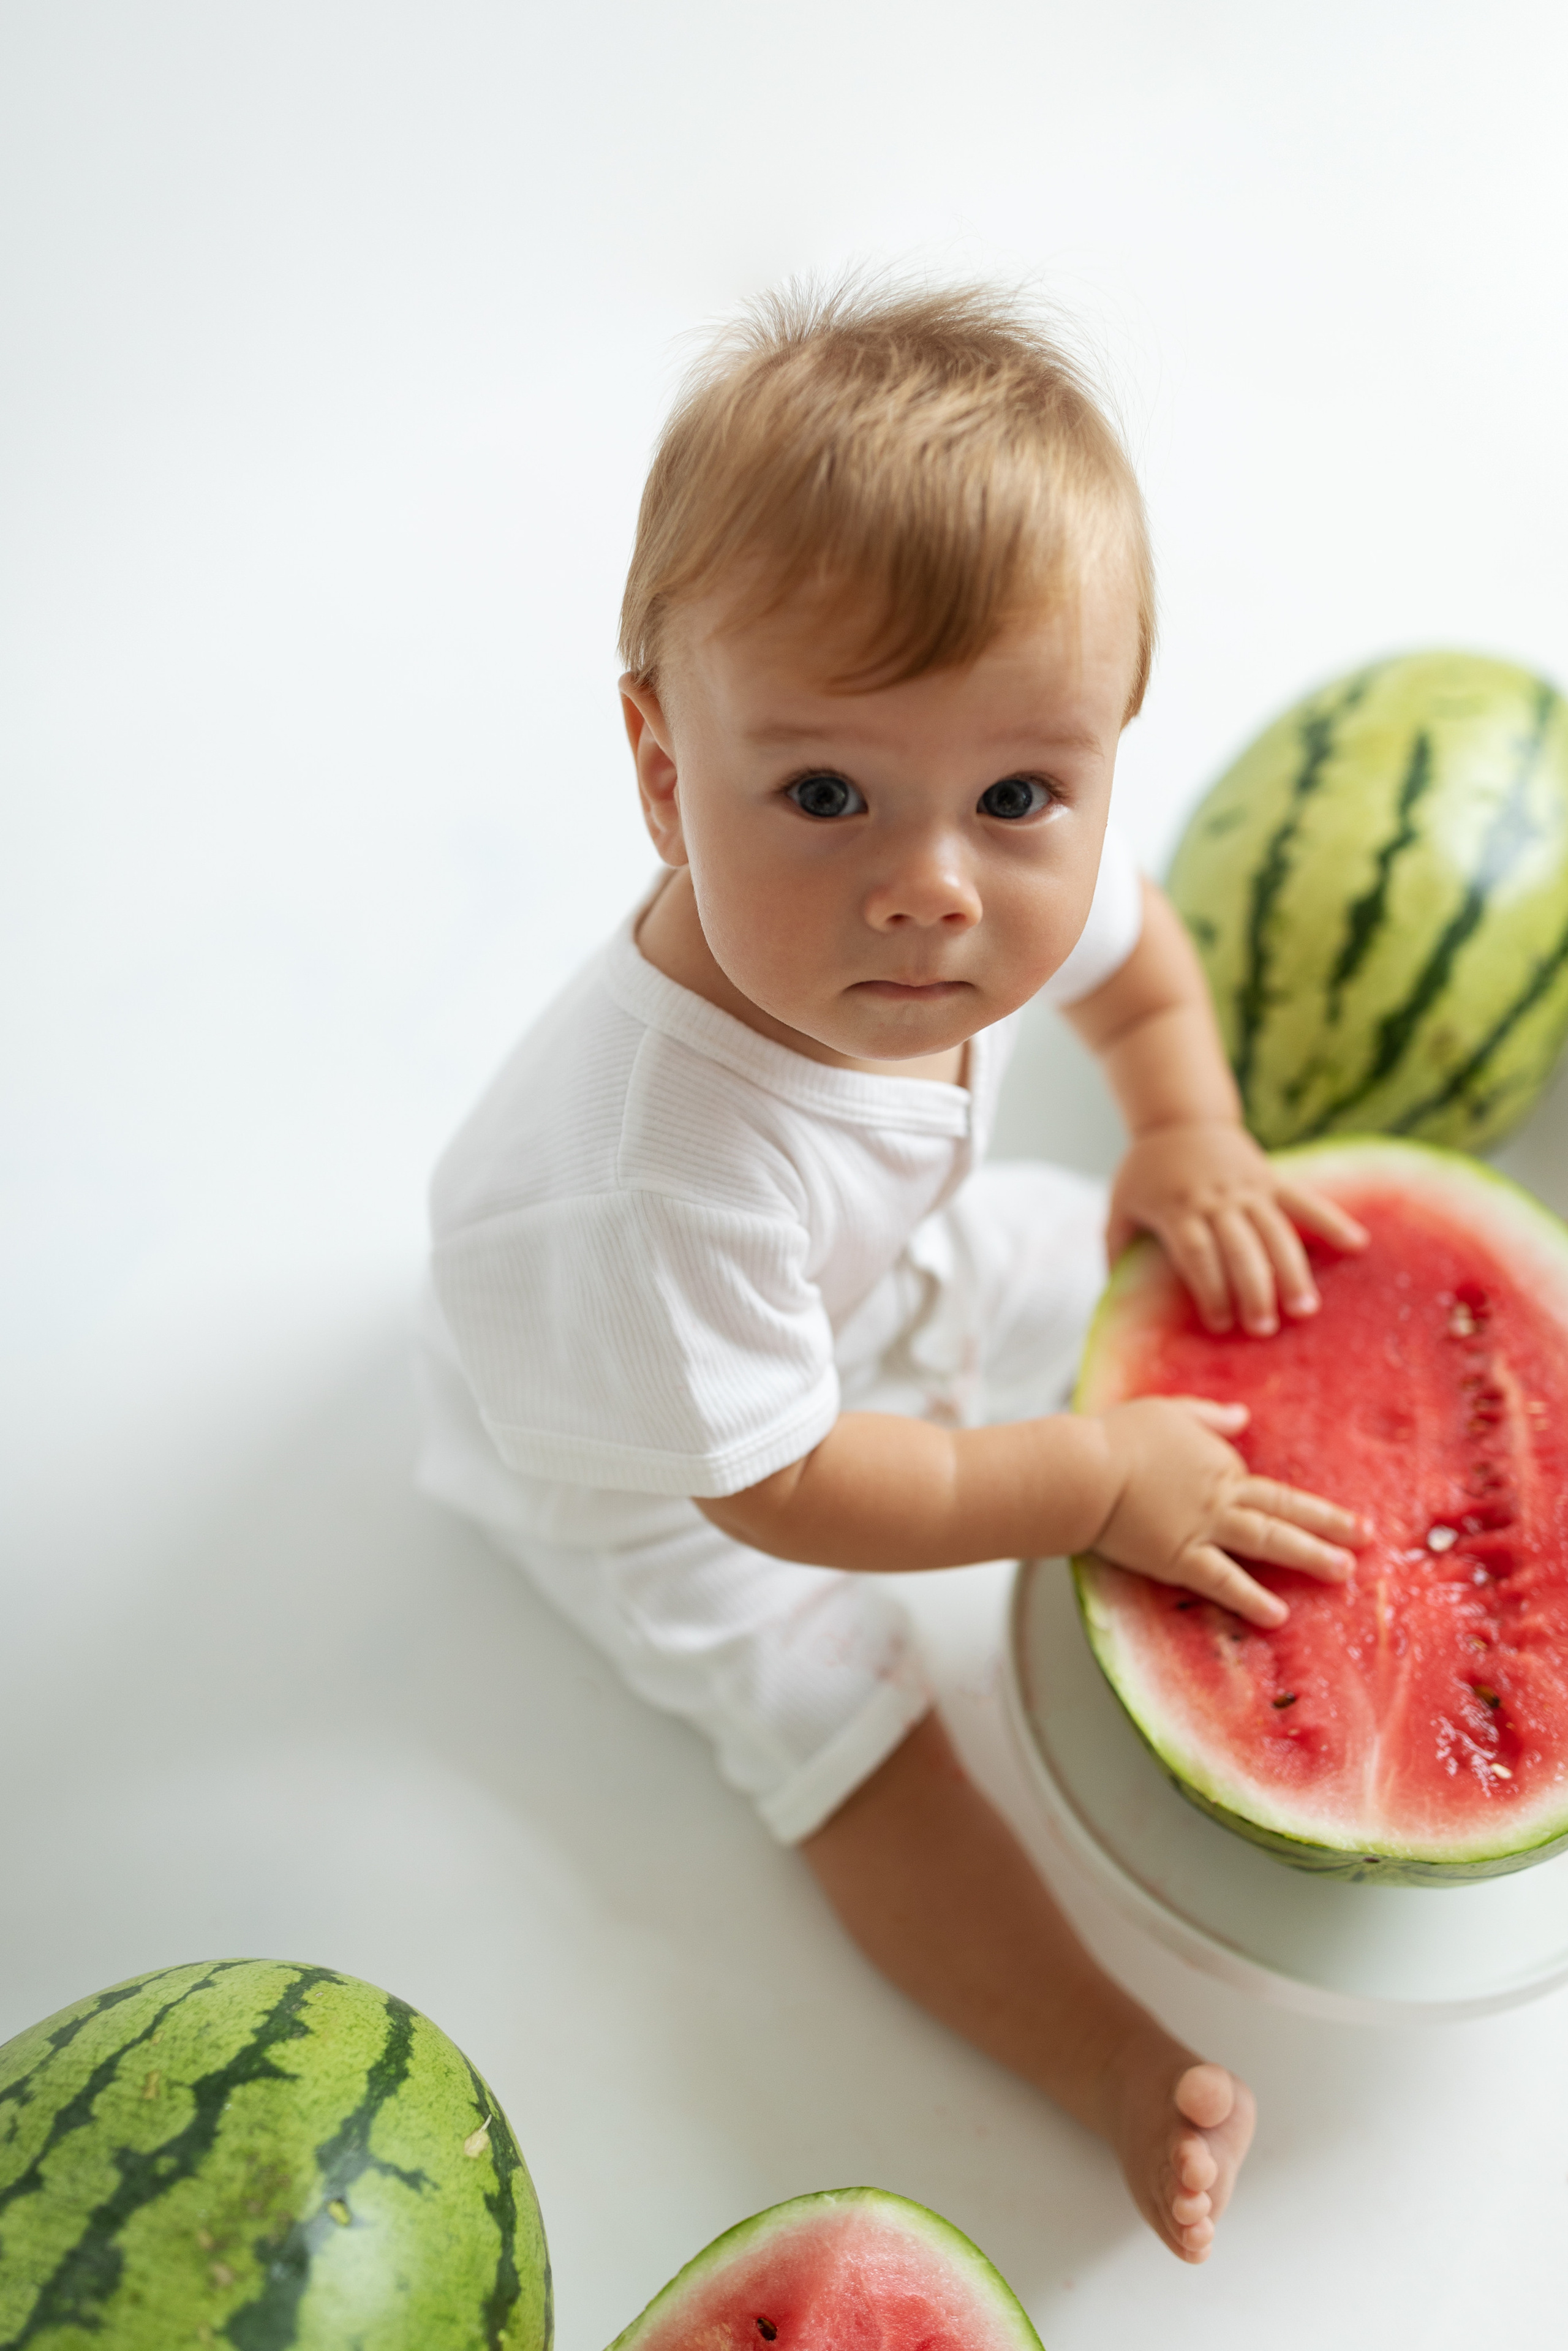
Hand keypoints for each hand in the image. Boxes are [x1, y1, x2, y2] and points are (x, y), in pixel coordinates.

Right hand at [1089, 1395, 1368, 1626]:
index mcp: (1217, 1461)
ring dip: (1309, 1555)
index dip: (1279, 1503)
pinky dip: (1253, 1597)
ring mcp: (1204, 1527)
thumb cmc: (1117, 1438)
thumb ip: (1207, 1416)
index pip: (1258, 1485)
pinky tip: (1279, 1614)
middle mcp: (1220, 1494)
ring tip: (1343, 1571)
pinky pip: (1224, 1580)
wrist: (1084, 1469)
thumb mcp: (1168, 1411)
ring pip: (1268, 1540)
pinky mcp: (1180, 1557)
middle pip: (1284, 1508)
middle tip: (1365, 1537)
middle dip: (1329, 1523)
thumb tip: (1241, 1417)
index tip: (1303, 1517)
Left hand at [1106, 1121, 1368, 1336]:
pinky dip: (1331, 1219)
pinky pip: (1304, 1199)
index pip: (1196, 1253)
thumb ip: (1116, 1253)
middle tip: (1263, 1327)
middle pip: (1239, 1247)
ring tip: (1305, 1308)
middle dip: (1253, 1289)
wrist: (1177, 1118)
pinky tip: (1357, 1244)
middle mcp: (1215, 1198)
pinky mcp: (1270, 1178)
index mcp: (1176, 1208)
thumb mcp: (1118, 1208)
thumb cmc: (1144, 1174)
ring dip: (1292, 1269)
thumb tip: (1114, 1304)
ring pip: (1275, 1230)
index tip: (1219, 1324)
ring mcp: (1247, 1187)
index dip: (1210, 1288)